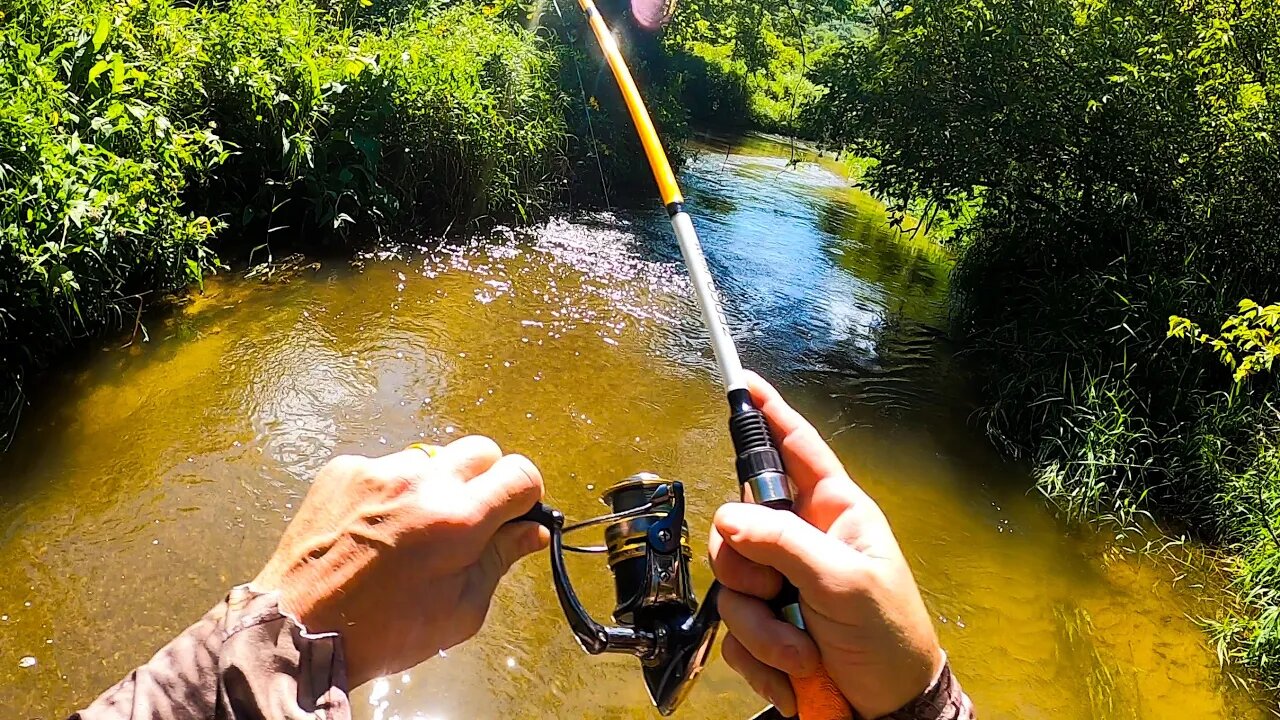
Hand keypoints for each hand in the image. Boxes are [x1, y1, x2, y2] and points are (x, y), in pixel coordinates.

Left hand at [252, 436, 547, 687]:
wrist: (300, 629)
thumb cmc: (382, 631)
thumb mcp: (460, 610)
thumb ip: (500, 560)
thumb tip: (532, 531)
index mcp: (457, 521)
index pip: (519, 473)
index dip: (526, 493)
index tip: (516, 511)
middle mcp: (420, 484)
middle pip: (480, 451)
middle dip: (485, 480)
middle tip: (470, 517)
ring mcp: (378, 471)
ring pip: (431, 458)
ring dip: (434, 485)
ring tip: (412, 529)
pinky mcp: (344, 470)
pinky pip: (386, 467)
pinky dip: (391, 491)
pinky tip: (376, 528)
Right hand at [709, 372, 943, 718]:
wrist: (888, 712)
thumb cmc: (891, 639)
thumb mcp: (846, 583)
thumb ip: (786, 544)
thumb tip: (729, 517)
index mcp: (834, 514)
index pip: (797, 449)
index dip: (770, 414)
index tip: (743, 383)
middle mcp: (801, 542)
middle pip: (737, 524)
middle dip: (748, 570)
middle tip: (775, 591)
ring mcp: (780, 586)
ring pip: (730, 586)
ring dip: (763, 630)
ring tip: (805, 652)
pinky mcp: (766, 628)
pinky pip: (733, 633)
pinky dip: (761, 660)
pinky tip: (796, 673)